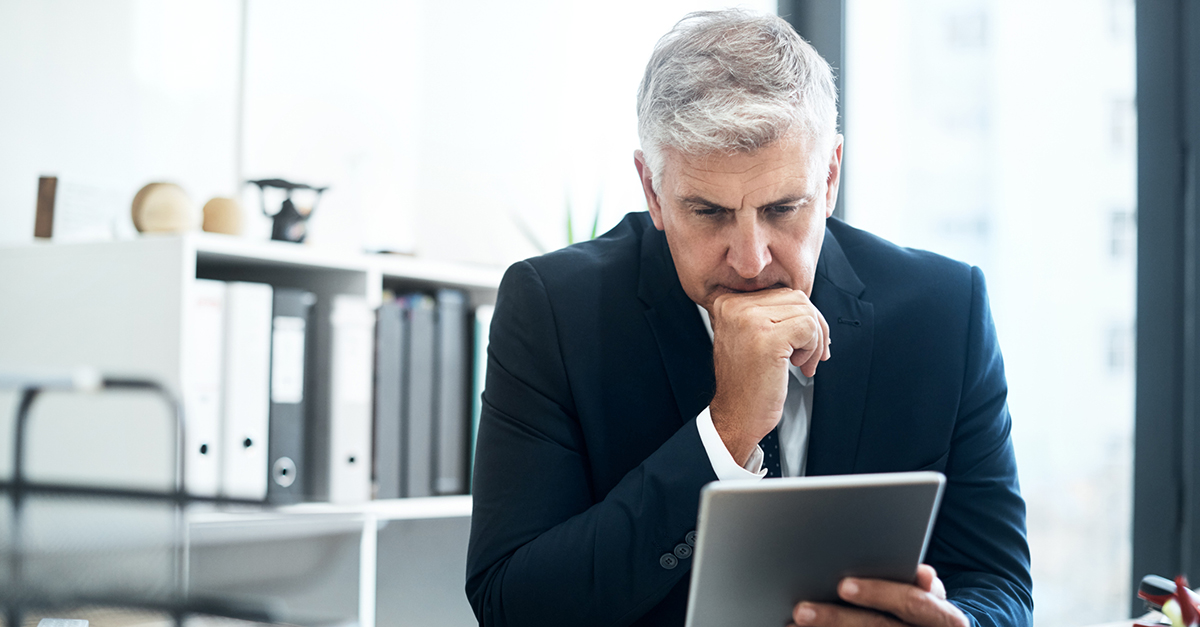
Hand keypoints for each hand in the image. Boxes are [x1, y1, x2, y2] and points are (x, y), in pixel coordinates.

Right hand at [707, 288, 829, 463]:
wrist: (736, 416)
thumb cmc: (746, 382)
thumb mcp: (748, 337)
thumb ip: (768, 314)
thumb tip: (807, 305)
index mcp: (728, 303)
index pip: (781, 292)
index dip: (800, 316)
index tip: (802, 341)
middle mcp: (735, 307)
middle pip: (797, 298)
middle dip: (813, 327)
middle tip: (808, 356)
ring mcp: (750, 320)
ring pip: (807, 311)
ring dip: (815, 341)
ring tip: (802, 363)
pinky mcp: (769, 338)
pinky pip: (810, 327)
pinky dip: (814, 349)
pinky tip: (799, 366)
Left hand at [789, 565, 969, 626]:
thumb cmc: (924, 613)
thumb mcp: (932, 599)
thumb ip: (923, 586)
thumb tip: (923, 575)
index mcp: (944, 618)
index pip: (913, 603)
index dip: (878, 593)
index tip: (843, 586)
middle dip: (837, 619)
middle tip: (801, 610)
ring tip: (792, 624)